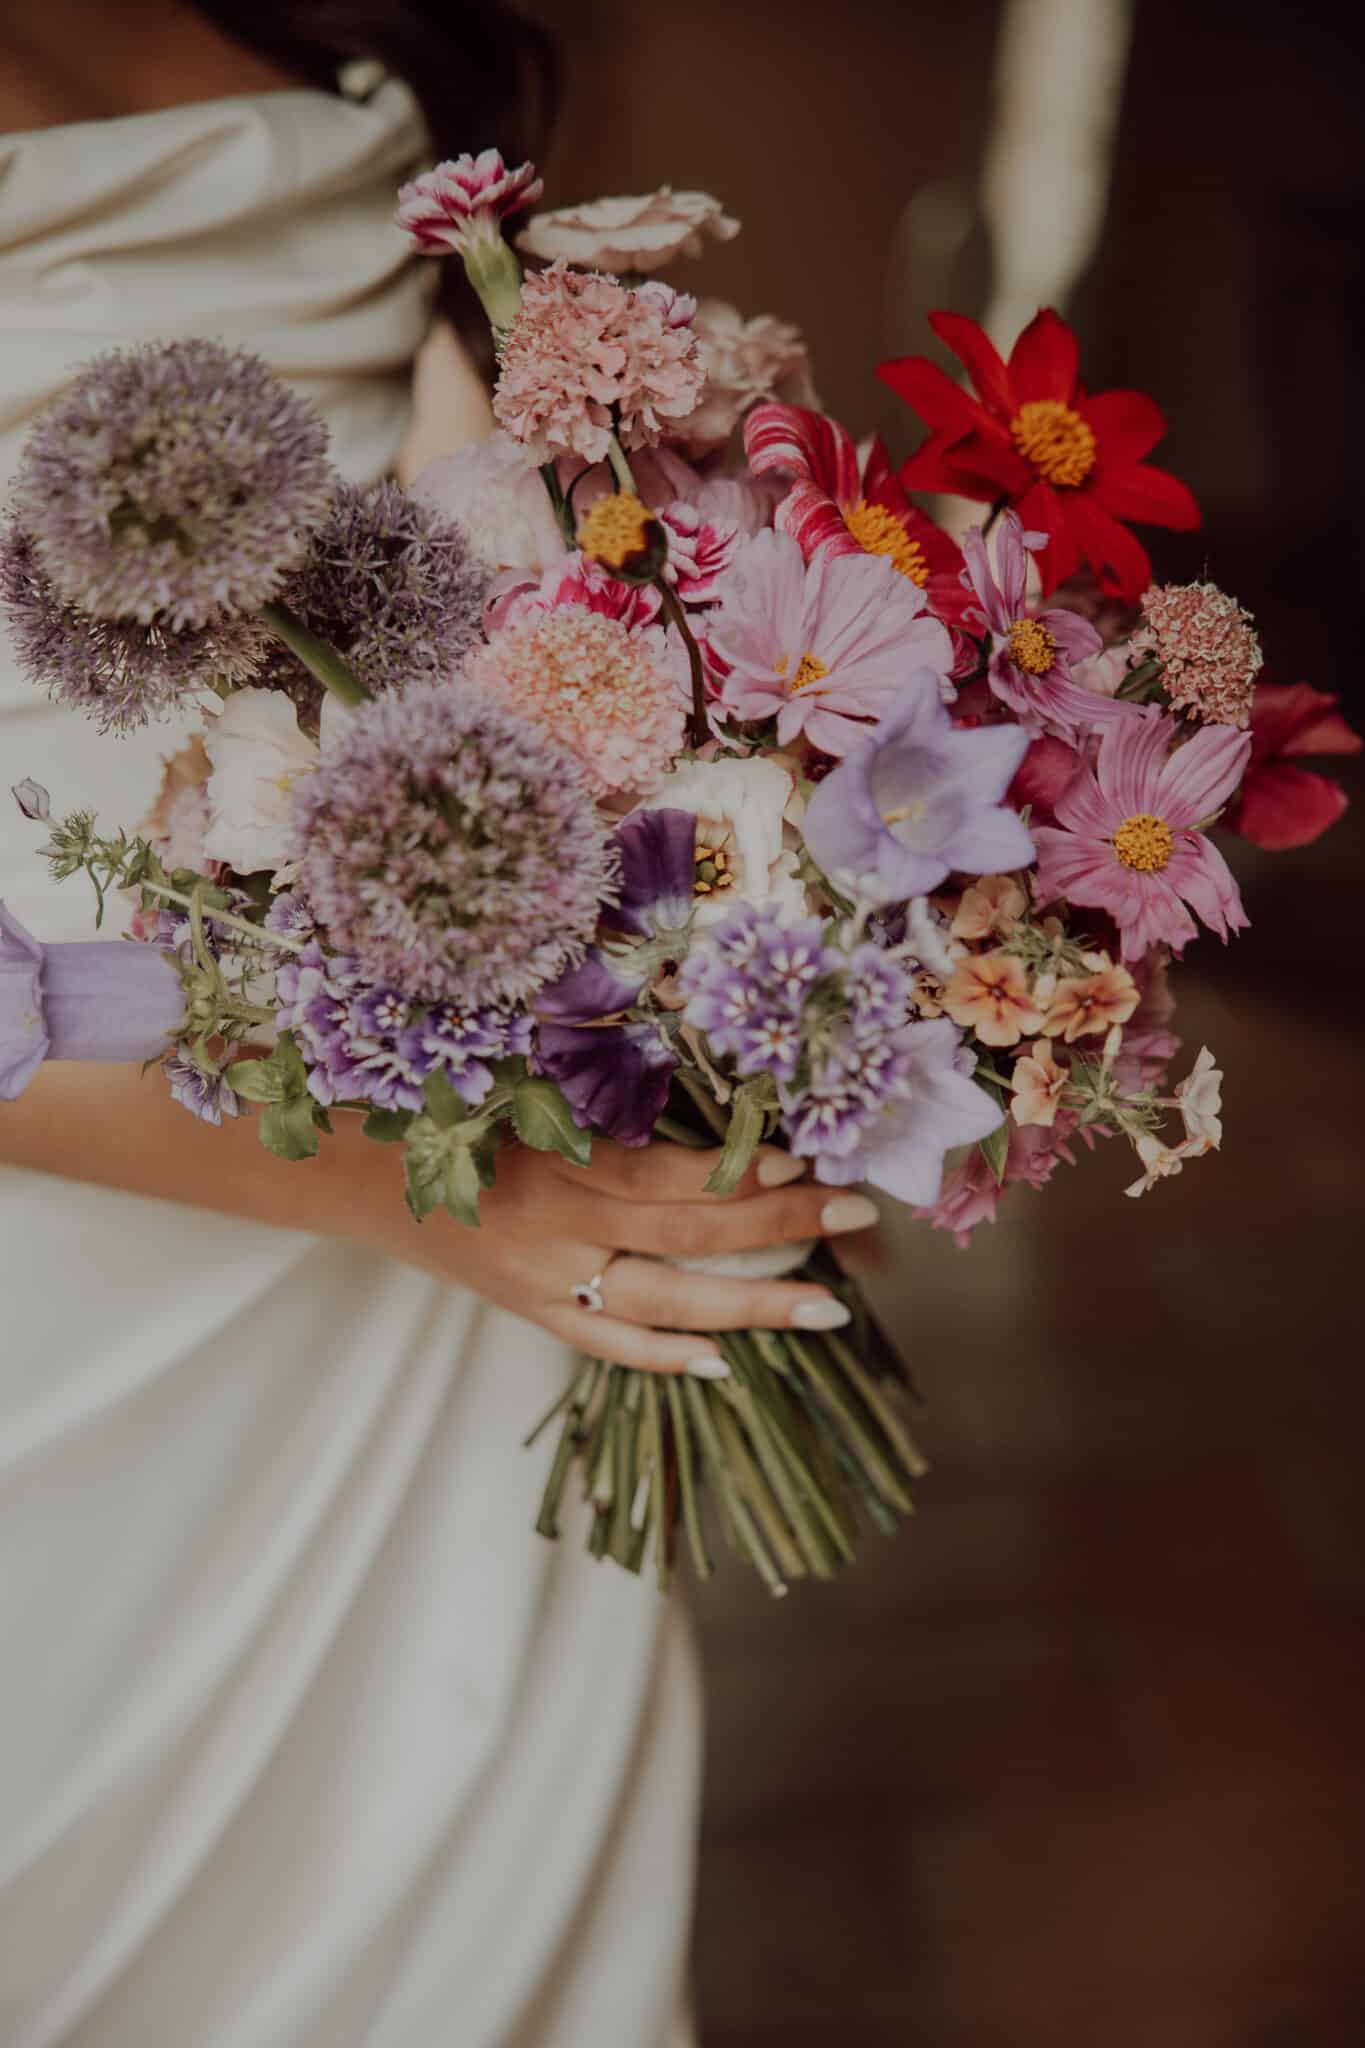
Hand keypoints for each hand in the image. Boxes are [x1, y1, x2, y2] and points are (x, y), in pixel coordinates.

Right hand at [370, 1136, 880, 1376]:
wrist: (357, 1172)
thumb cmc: (447, 1107)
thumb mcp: (518, 1086)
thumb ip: (604, 1104)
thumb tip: (710, 1104)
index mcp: (551, 1161)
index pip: (663, 1178)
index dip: (735, 1176)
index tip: (802, 1160)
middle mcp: (553, 1229)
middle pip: (684, 1238)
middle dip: (776, 1227)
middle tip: (854, 1217)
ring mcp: (543, 1280)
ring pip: (662, 1304)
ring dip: (750, 1307)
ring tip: (826, 1310)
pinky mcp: (530, 1312)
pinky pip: (607, 1344)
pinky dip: (666, 1356)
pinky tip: (726, 1364)